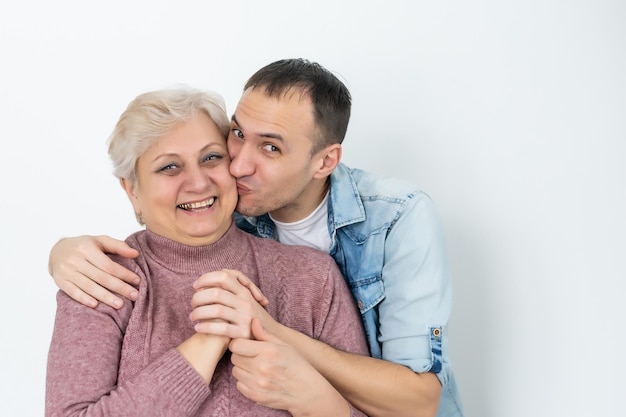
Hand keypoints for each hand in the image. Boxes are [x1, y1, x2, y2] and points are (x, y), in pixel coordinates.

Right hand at [48, 235, 139, 308]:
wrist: (56, 250)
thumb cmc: (84, 246)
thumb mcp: (100, 241)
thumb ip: (118, 246)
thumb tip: (135, 253)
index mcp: (87, 249)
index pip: (109, 265)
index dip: (124, 274)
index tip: (138, 281)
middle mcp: (76, 260)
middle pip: (101, 277)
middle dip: (119, 287)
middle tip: (135, 296)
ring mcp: (67, 271)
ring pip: (89, 287)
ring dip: (105, 297)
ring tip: (120, 305)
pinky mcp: (60, 281)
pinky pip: (73, 292)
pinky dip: (84, 299)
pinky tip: (96, 305)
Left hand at [190, 269, 272, 338]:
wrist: (268, 337)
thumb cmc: (250, 316)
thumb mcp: (246, 298)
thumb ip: (231, 289)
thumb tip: (207, 282)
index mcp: (244, 291)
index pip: (224, 276)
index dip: (206, 278)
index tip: (196, 286)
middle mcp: (245, 302)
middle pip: (216, 293)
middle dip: (198, 298)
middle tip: (192, 304)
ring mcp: (245, 317)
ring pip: (216, 310)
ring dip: (199, 313)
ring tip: (192, 317)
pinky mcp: (243, 333)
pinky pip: (221, 328)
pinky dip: (205, 327)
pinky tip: (198, 328)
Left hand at [229, 319, 349, 415]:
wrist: (307, 391)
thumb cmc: (297, 365)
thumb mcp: (284, 345)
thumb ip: (265, 334)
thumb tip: (253, 321)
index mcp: (269, 351)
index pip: (237, 345)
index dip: (239, 343)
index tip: (245, 345)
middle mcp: (262, 368)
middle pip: (234, 358)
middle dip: (241, 356)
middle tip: (252, 356)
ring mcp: (258, 384)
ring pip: (236, 372)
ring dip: (243, 369)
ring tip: (256, 368)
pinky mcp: (256, 396)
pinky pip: (239, 385)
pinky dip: (245, 382)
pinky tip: (257, 379)